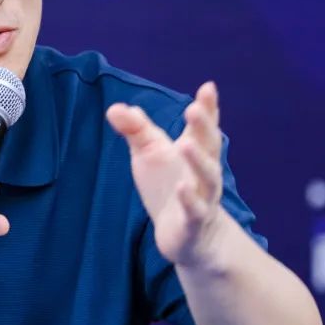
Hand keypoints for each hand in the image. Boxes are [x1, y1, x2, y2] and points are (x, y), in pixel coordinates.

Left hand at [106, 82, 224, 267]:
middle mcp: (204, 171)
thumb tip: (115, 108)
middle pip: (209, 146)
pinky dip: (189, 199)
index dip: (208, 109)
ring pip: (207, 177)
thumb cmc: (168, 187)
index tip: (208, 88)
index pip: (203, 127)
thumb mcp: (149, 155)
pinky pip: (195, 210)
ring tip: (184, 144)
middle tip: (193, 108)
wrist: (186, 236)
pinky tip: (181, 187)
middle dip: (204, 127)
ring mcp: (203, 197)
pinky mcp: (193, 222)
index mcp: (195, 151)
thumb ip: (136, 131)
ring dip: (197, 160)